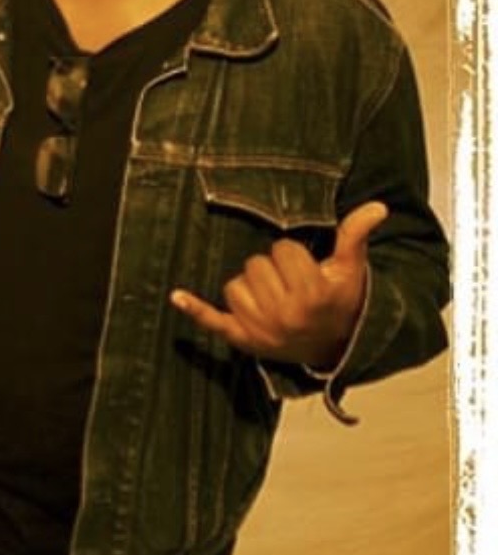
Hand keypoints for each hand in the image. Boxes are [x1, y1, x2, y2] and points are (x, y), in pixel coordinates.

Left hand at [171, 202, 386, 370]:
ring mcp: (261, 329)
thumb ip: (355, 236)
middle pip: (255, 265)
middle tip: (291, 286)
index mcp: (312, 294)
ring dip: (250, 288)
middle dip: (271, 270)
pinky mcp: (243, 339)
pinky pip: (214, 321)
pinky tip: (177, 296)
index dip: (293, 255)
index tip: (306, 270)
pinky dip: (196, 309)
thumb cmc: (340, 302)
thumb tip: (376, 207)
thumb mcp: (350, 270)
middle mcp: (285, 314)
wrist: (334, 347)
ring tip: (275, 299)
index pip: (282, 251)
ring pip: (235, 286)